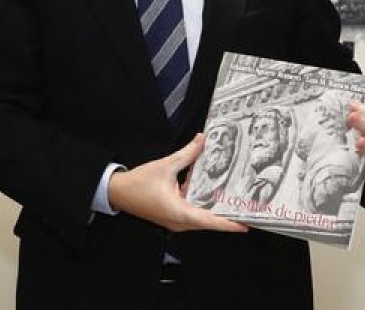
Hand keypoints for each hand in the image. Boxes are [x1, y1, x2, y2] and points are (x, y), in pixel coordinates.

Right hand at [108, 134, 247, 233]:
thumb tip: (201, 140)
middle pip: (209, 220)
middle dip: (227, 213)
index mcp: (180, 213)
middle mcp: (180, 221)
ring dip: (215, 206)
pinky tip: (211, 187)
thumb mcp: (166, 165)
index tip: (246, 224)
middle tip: (246, 207)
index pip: (210, 221)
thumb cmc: (138, 184)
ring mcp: (176, 219)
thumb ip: (187, 154)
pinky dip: (202, 200)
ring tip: (234, 198)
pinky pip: (193, 209)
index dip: (229, 223)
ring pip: (201, 214)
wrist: (118, 192)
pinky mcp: (173, 215)